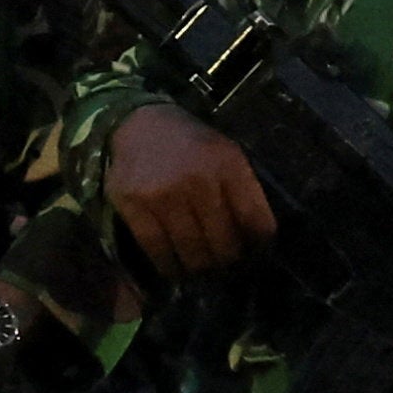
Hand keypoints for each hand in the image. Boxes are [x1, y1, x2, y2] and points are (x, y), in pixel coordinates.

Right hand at [108, 108, 276, 280]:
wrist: (139, 124)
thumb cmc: (191, 145)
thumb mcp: (227, 155)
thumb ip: (243, 191)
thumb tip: (256, 242)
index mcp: (228, 165)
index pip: (256, 222)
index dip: (259, 244)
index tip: (255, 251)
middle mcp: (198, 180)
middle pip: (225, 244)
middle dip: (229, 259)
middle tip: (225, 261)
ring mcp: (164, 195)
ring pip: (193, 254)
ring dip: (201, 267)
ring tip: (202, 267)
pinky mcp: (133, 206)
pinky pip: (158, 251)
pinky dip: (169, 266)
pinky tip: (175, 268)